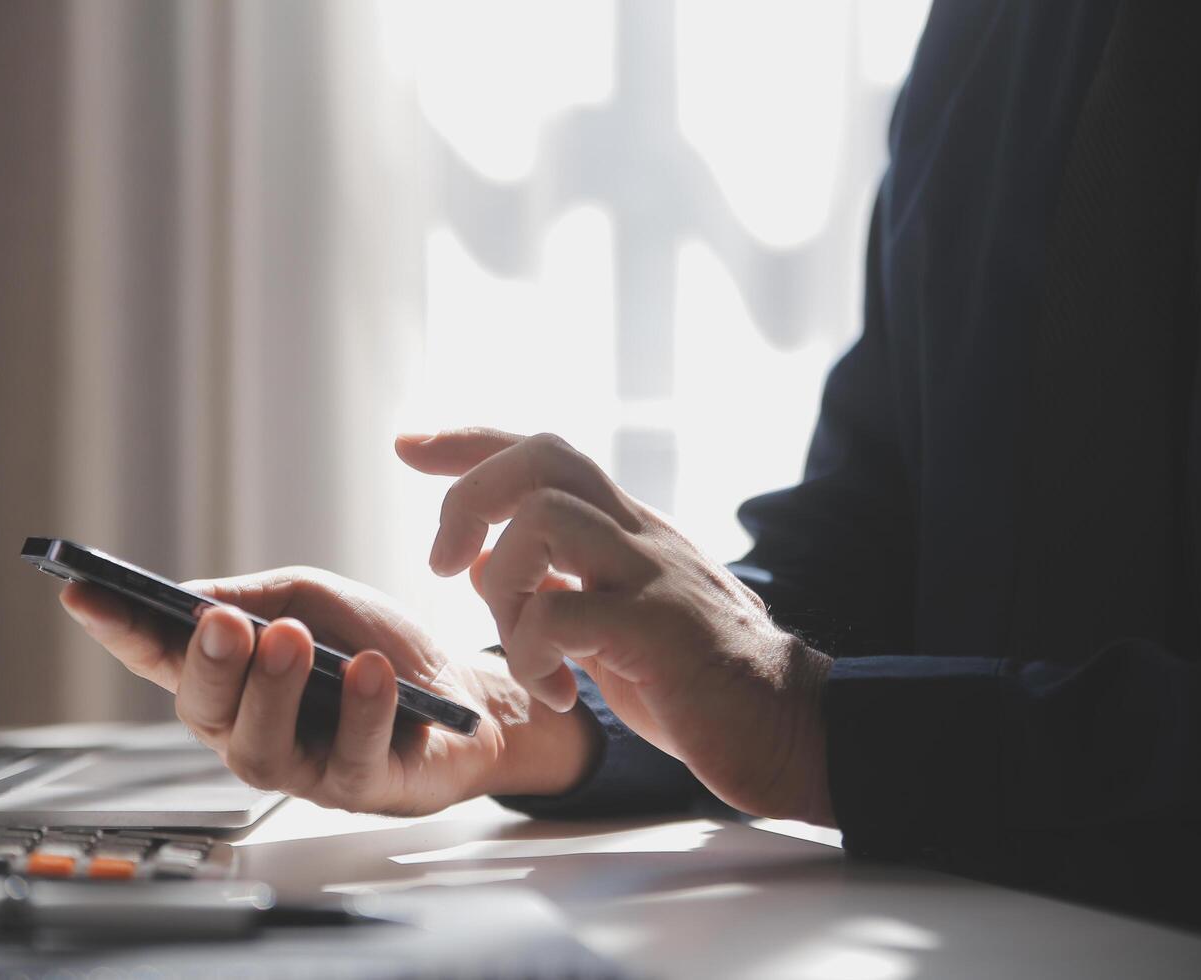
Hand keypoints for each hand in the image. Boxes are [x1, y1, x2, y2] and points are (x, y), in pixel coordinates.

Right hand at [59, 566, 600, 815]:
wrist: (461, 693)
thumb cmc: (371, 646)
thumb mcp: (311, 600)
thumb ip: (256, 598)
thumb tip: (193, 601)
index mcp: (230, 678)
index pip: (160, 656)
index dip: (117, 631)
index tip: (81, 593)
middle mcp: (249, 728)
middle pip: (204, 709)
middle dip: (208, 664)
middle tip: (221, 622)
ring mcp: (300, 765)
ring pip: (261, 746)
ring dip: (273, 689)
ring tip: (290, 639)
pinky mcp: (357, 787)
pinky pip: (348, 756)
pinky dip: (359, 709)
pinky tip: (368, 672)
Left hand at [397, 428, 834, 824]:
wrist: (792, 730)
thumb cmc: (696, 682)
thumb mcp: (608, 623)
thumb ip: (551, 584)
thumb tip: (477, 558)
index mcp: (625, 529)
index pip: (542, 450)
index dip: (468, 440)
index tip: (407, 445)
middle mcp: (640, 534)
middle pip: (543, 456)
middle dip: (469, 496)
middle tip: (439, 564)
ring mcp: (653, 576)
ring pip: (546, 519)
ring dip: (503, 587)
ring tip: (521, 648)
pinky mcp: (662, 632)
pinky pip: (565, 614)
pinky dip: (534, 655)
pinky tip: (554, 695)